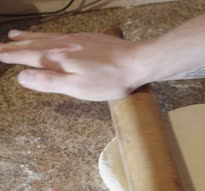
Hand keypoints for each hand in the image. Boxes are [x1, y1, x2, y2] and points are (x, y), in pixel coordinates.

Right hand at [0, 30, 147, 100]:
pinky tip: (51, 36)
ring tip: (16, 35)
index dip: (11, 56)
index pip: (28, 56)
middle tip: (1, 46)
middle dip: (15, 46)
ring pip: (47, 36)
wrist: (137, 62)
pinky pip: (61, 34)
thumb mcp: (76, 87)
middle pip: (34, 44)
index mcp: (58, 59)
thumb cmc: (109, 79)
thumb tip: (22, 77)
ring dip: (29, 37)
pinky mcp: (90, 38)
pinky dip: (49, 34)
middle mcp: (64, 46)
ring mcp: (78, 40)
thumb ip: (48, 81)